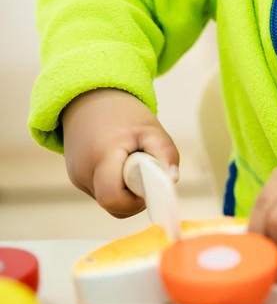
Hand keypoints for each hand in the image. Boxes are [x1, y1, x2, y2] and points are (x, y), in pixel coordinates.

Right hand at [60, 88, 179, 216]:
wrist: (90, 98)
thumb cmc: (124, 115)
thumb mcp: (151, 128)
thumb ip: (165, 153)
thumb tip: (173, 180)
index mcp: (101, 156)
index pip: (113, 198)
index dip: (134, 201)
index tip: (148, 186)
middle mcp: (83, 171)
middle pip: (112, 205)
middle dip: (133, 198)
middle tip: (144, 174)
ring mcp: (76, 177)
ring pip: (107, 201)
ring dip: (124, 191)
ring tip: (131, 164)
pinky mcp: (76, 178)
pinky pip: (101, 192)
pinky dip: (115, 185)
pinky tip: (119, 165)